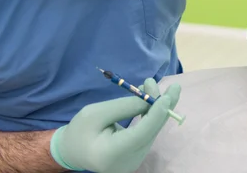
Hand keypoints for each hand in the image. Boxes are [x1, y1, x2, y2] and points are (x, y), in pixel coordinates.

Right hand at [50, 78, 180, 172]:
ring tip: (153, 85)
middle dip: (162, 107)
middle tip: (172, 85)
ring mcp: (135, 160)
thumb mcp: (96, 113)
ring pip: (153, 130)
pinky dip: (153, 116)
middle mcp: (128, 161)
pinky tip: (153, 99)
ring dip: (158, 108)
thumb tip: (150, 98)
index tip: (167, 97)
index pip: (141, 133)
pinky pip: (150, 133)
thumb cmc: (80, 130)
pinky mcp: (138, 155)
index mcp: (112, 153)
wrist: (74, 151)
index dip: (156, 114)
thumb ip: (123, 107)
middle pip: (152, 131)